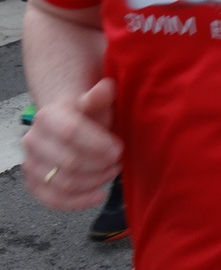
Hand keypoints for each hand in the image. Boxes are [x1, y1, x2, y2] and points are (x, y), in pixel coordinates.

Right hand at [22, 79, 122, 209]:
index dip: (97, 143)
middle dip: (99, 165)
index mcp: (48, 117)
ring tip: (113, 172)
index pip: (71, 132)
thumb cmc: (88, 113)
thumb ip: (100, 96)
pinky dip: (78, 201)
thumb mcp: (97, 101)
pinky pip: (53, 199)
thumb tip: (105, 88)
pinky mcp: (34, 183)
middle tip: (118, 161)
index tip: (119, 149)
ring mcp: (31, 164)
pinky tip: (99, 195)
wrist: (68, 123)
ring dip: (94, 181)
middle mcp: (33, 140)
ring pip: (63, 182)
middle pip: (69, 161)